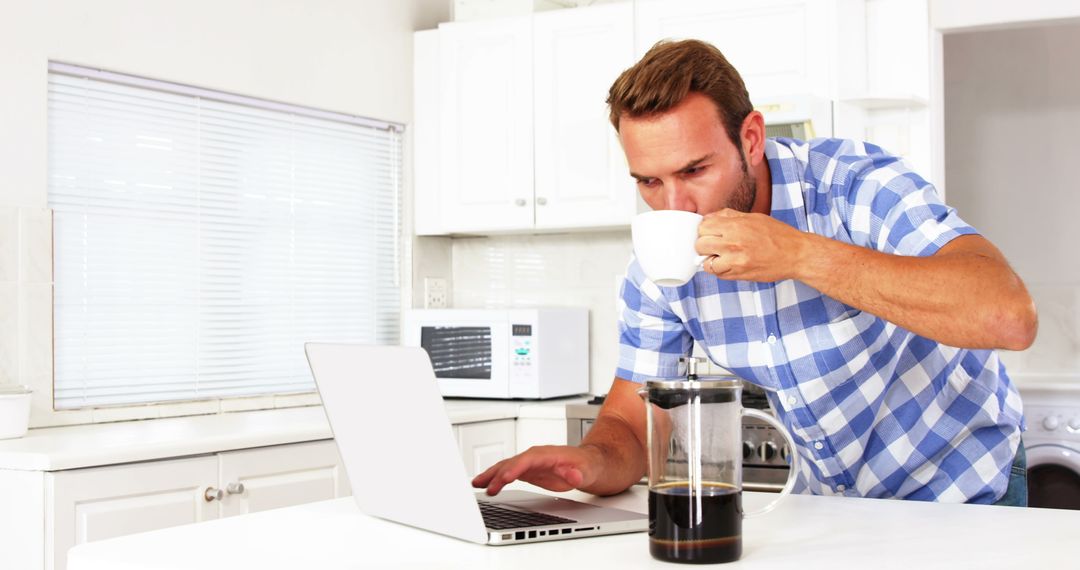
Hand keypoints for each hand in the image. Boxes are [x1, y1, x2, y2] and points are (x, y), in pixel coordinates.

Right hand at [471, 445, 602, 495]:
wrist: (586, 463)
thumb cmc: (585, 466)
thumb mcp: (586, 471)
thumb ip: (578, 474)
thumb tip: (573, 476)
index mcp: (546, 454)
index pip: (527, 460)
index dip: (514, 469)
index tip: (504, 478)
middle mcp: (534, 456)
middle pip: (512, 463)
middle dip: (497, 474)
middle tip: (485, 487)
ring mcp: (529, 463)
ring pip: (506, 467)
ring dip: (491, 475)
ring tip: (476, 484)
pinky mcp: (527, 471)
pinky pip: (507, 473)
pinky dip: (495, 478)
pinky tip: (485, 484)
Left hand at [697, 208, 806, 281]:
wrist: (796, 254)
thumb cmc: (778, 235)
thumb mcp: (753, 217)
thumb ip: (729, 216)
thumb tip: (708, 218)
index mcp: (736, 225)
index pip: (703, 226)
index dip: (705, 230)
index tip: (710, 232)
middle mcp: (733, 243)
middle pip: (700, 244)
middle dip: (704, 245)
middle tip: (714, 245)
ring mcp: (735, 261)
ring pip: (706, 263)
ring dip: (711, 261)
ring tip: (722, 257)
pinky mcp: (740, 274)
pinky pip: (719, 275)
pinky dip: (721, 271)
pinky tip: (730, 264)